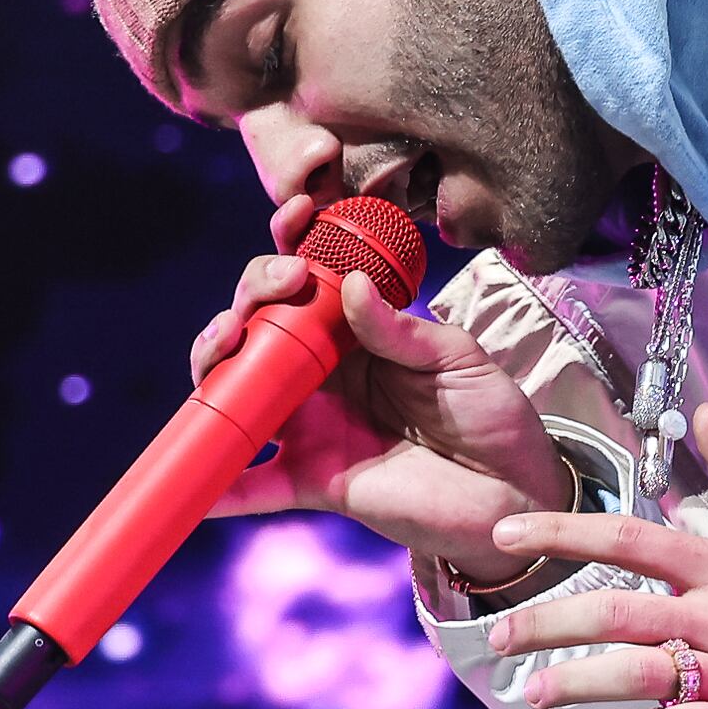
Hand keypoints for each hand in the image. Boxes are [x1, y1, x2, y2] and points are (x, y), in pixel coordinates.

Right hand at [192, 194, 570, 582]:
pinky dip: (219, 487)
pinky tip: (193, 481)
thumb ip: (404, 331)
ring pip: (237, 392)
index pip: (307, 281)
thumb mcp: (459, 359)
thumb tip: (355, 285)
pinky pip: (255, 485)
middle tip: (278, 288)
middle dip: (248, 297)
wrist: (514, 491)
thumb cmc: (491, 414)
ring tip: (221, 348)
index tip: (296, 217)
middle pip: (258, 326)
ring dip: (212, 367)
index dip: (289, 247)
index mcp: (357, 332)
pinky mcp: (312, 479)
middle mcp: (324, 373)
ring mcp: (312, 423)